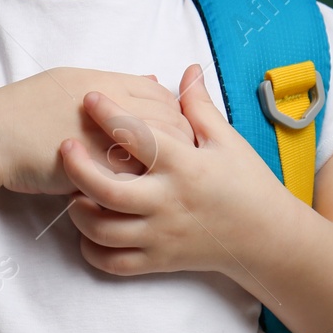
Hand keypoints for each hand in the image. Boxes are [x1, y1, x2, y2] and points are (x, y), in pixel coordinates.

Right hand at [0, 67, 195, 195]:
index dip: (175, 112)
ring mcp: (106, 141)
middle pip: (170, 122)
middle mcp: (113, 108)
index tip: (176, 128)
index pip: (162, 94)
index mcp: (107, 82)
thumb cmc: (28, 108)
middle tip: (179, 159)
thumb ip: (115, 84)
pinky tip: (141, 194)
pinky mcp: (97, 172)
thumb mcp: (72, 80)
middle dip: (182, 141)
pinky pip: (135, 180)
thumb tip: (154, 81)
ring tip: (163, 178)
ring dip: (166, 167)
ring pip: (158, 154)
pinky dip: (144, 187)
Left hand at [57, 62, 300, 277]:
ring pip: (103, 230)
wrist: (268, 239)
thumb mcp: (227, 142)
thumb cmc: (247, 184)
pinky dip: (92, 249)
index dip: (110, 115)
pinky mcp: (159, 261)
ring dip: (79, 211)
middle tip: (64, 147)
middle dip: (78, 168)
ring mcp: (161, 235)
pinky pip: (114, 262)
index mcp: (185, 167)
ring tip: (72, 191)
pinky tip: (88, 228)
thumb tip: (188, 70)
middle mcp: (169, 203)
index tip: (90, 97)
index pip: (139, 137)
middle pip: (108, 190)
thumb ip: (199, 108)